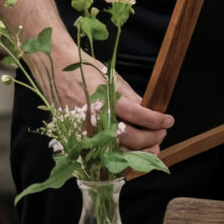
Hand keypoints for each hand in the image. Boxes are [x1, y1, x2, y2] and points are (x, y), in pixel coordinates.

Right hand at [53, 50, 173, 153]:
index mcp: (106, 100)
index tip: (168, 121)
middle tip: (162, 134)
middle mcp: (96, 119)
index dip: (157, 121)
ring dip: (139, 152)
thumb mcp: (111, 77)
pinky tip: (131, 154)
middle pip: (131, 139)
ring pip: (118, 151)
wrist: (54, 67)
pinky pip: (102, 153)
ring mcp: (85, 132)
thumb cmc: (83, 69)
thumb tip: (147, 110)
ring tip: (152, 147)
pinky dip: (119, 156)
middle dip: (151, 138)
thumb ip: (130, 97)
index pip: (139, 116)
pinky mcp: (77, 138)